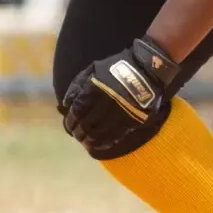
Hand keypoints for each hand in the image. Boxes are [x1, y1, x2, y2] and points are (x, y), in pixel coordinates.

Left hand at [60, 36, 182, 157]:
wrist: (146, 70)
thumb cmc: (116, 68)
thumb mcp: (93, 70)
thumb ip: (77, 85)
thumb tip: (66, 104)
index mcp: (94, 89)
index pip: (77, 111)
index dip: (70, 121)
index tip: (69, 126)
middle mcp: (105, 103)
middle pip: (86, 125)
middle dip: (78, 132)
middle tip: (76, 135)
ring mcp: (119, 113)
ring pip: (99, 133)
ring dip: (89, 140)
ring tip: (86, 141)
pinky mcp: (131, 121)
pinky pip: (115, 136)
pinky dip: (104, 142)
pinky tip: (99, 143)